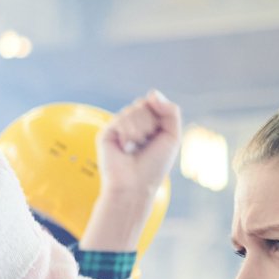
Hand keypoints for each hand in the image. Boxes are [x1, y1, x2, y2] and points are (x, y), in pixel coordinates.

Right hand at [97, 90, 182, 204]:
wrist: (135, 185)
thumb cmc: (154, 166)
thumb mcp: (172, 136)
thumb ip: (171, 111)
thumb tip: (152, 93)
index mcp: (147, 124)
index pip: (154, 102)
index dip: (160, 115)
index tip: (158, 134)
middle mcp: (131, 124)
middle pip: (144, 104)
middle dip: (150, 124)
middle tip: (145, 143)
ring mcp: (118, 128)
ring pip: (133, 110)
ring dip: (140, 130)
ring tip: (135, 147)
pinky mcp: (106, 133)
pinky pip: (121, 119)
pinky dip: (128, 135)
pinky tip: (125, 148)